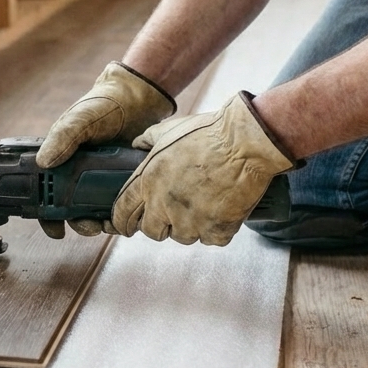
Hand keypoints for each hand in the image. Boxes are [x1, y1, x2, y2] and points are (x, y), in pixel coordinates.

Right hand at [37, 61, 174, 238]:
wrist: (138, 100)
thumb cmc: (103, 104)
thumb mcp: (79, 119)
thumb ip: (62, 138)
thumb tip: (43, 162)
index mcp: (61, 160)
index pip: (46, 194)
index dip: (47, 215)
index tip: (55, 229)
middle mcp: (78, 173)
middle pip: (72, 210)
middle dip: (78, 223)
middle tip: (88, 227)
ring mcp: (101, 178)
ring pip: (95, 210)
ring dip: (99, 222)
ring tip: (107, 223)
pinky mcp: (122, 181)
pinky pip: (117, 204)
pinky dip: (119, 213)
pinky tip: (124, 214)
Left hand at [113, 92, 296, 245]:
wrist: (245, 144)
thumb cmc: (209, 133)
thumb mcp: (169, 129)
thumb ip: (147, 140)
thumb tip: (137, 145)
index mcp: (148, 181)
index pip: (122, 212)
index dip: (123, 220)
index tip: (126, 225)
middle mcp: (164, 205)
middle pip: (150, 231)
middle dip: (158, 225)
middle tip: (171, 214)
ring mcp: (190, 221)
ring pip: (181, 236)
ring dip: (188, 226)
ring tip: (202, 204)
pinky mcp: (216, 230)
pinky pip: (210, 239)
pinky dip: (215, 228)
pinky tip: (221, 209)